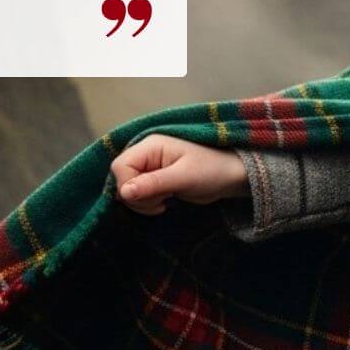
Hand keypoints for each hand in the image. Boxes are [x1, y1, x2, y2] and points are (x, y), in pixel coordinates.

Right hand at [110, 134, 249, 214]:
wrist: (230, 177)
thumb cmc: (211, 171)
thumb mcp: (183, 177)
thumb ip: (152, 183)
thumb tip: (123, 192)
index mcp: (150, 145)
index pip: (119, 166)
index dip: (128, 186)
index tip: (152, 198)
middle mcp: (145, 154)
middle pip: (120, 179)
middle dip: (137, 197)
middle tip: (162, 201)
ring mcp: (148, 167)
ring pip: (127, 190)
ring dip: (143, 203)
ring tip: (165, 201)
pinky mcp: (152, 180)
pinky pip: (137, 194)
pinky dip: (147, 204)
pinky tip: (164, 202)